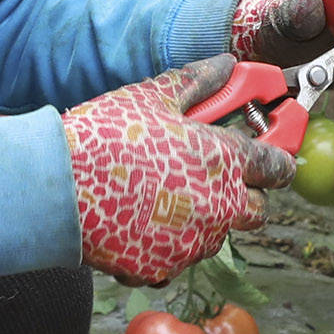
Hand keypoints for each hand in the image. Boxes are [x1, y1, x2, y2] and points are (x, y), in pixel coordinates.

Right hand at [63, 61, 292, 284]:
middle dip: (244, 195)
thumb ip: (198, 81)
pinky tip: (138, 219)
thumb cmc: (105, 136)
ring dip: (202, 218)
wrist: (56, 188)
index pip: (277, 166)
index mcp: (223, 161)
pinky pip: (176, 257)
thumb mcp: (152, 97)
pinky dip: (165, 242)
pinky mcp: (162, 269)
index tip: (274, 157)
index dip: (278, 160)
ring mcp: (191, 244)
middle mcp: (218, 208)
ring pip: (215, 235)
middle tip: (212, 177)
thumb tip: (227, 63)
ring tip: (161, 194)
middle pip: (256, 210)